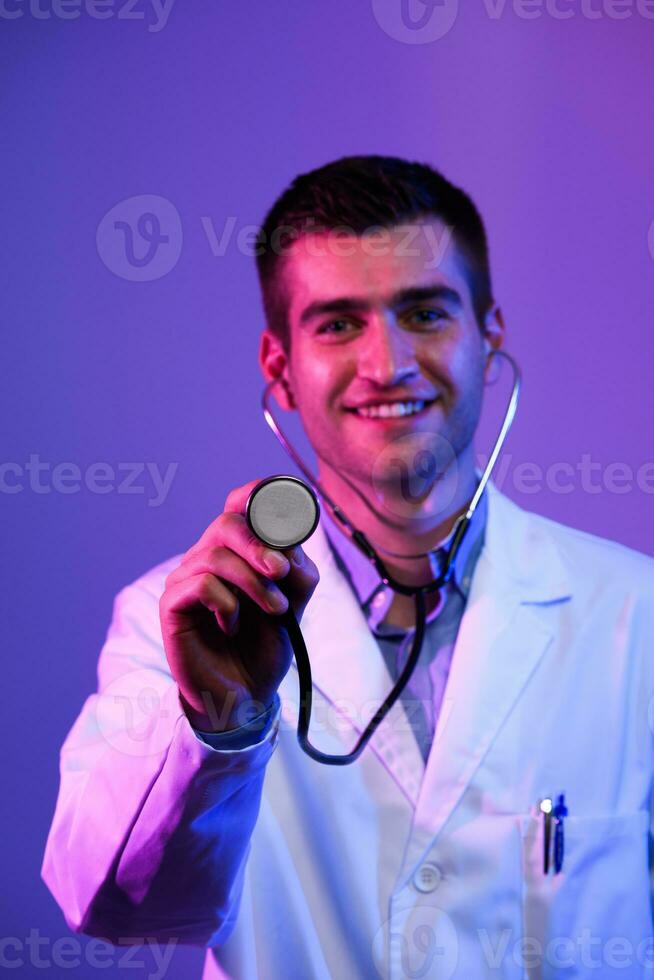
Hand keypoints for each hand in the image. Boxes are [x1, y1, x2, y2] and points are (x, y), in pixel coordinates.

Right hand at [159, 478, 319, 731]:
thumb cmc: (265, 644)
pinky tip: (233, 626)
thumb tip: (289, 543)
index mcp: (236, 550)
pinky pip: (201, 584)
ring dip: (253, 582)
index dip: (259, 494)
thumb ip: (295, 570)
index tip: (287, 504)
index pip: (239, 505)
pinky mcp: (172, 604)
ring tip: (276, 610)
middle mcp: (207, 556)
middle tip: (280, 573)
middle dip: (260, 545)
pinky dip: (227, 605)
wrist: (245, 693)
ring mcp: (185, 578)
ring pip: (216, 555)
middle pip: (227, 524)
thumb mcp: (293, 602)